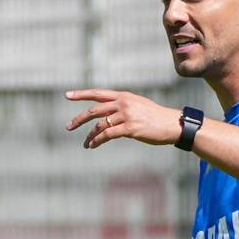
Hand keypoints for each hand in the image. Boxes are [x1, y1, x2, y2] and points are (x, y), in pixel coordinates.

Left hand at [65, 89, 181, 148]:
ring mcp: (126, 115)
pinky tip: (92, 145)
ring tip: (86, 143)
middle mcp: (123, 103)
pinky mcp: (130, 128)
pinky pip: (107, 135)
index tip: (67, 95)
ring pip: (100, 125)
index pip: (97, 93)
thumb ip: (121, 106)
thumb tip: (106, 114)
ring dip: (89, 136)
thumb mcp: (137, 104)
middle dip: (79, 119)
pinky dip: (97, 141)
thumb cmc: (154, 116)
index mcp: (123, 96)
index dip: (81, 94)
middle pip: (94, 110)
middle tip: (68, 127)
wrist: (172, 124)